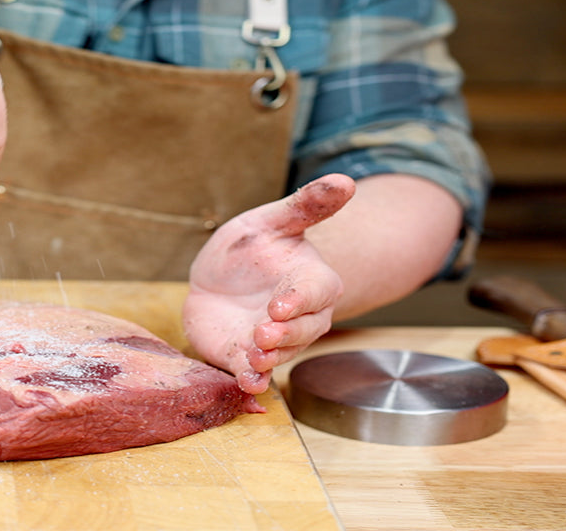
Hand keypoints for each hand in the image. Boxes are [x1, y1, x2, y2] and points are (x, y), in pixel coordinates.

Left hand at [182, 174, 356, 393]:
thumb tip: (346, 180)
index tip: (281, 305)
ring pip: (279, 355)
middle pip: (303, 331)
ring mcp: (276, 342)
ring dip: (268, 360)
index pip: (314, 293)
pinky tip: (245, 385)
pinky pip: (254, 373)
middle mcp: (302, 318)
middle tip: (263, 333)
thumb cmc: (251, 248)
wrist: (219, 280)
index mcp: (313, 282)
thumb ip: (306, 205)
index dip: (299, 300)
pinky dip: (251, 381)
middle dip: (284, 334)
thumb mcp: (272, 221)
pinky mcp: (248, 359)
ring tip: (253, 360)